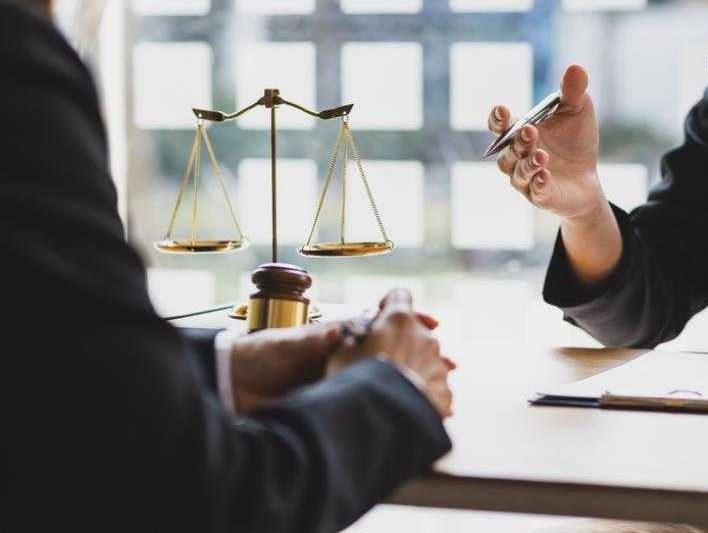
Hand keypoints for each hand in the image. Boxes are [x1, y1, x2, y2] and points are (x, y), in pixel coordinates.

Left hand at [230, 310, 441, 413]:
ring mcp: (342, 380)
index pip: (383, 324)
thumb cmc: (260, 356)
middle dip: (425, 357)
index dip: (410, 320)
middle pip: (394, 353)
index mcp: (338, 336)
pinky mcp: (335, 402)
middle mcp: (345, 356)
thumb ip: (319, 338)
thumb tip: (345, 328)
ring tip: (444, 393)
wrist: (231, 387)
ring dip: (416, 384)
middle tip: (451, 365)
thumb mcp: (291, 343)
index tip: (434, 322)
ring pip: (388, 379)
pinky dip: (395, 405)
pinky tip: (414, 412)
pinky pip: (371, 402)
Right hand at [328, 289, 454, 417]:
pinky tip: (403, 406)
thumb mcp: (340, 354)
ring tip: (390, 389)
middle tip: (380, 362)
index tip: (379, 320)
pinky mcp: (444, 391)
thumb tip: (351, 337)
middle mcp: (424, 337)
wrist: (378, 418)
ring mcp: (438, 365)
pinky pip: (433, 387)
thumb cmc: (353, 381)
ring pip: (426, 360)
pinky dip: (421, 393)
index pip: (399, 296)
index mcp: (399, 320)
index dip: (388, 305)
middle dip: (400, 342)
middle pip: (414, 331)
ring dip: (412, 368)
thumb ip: (352, 339)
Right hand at [488, 64, 604, 220]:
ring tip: (542, 155)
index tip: (502, 110)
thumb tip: (575, 67)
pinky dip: (539, 183)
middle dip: (518, 141)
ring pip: (517, 173)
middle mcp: (516, 157)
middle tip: (531, 131)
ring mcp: (526, 179)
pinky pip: (535, 192)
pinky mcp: (541, 197)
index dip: (497, 119)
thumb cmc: (574, 141)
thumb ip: (572, 92)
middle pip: (507, 151)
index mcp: (519, 133)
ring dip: (527, 163)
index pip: (500, 126)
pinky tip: (545, 175)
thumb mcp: (577, 111)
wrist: (588, 177)